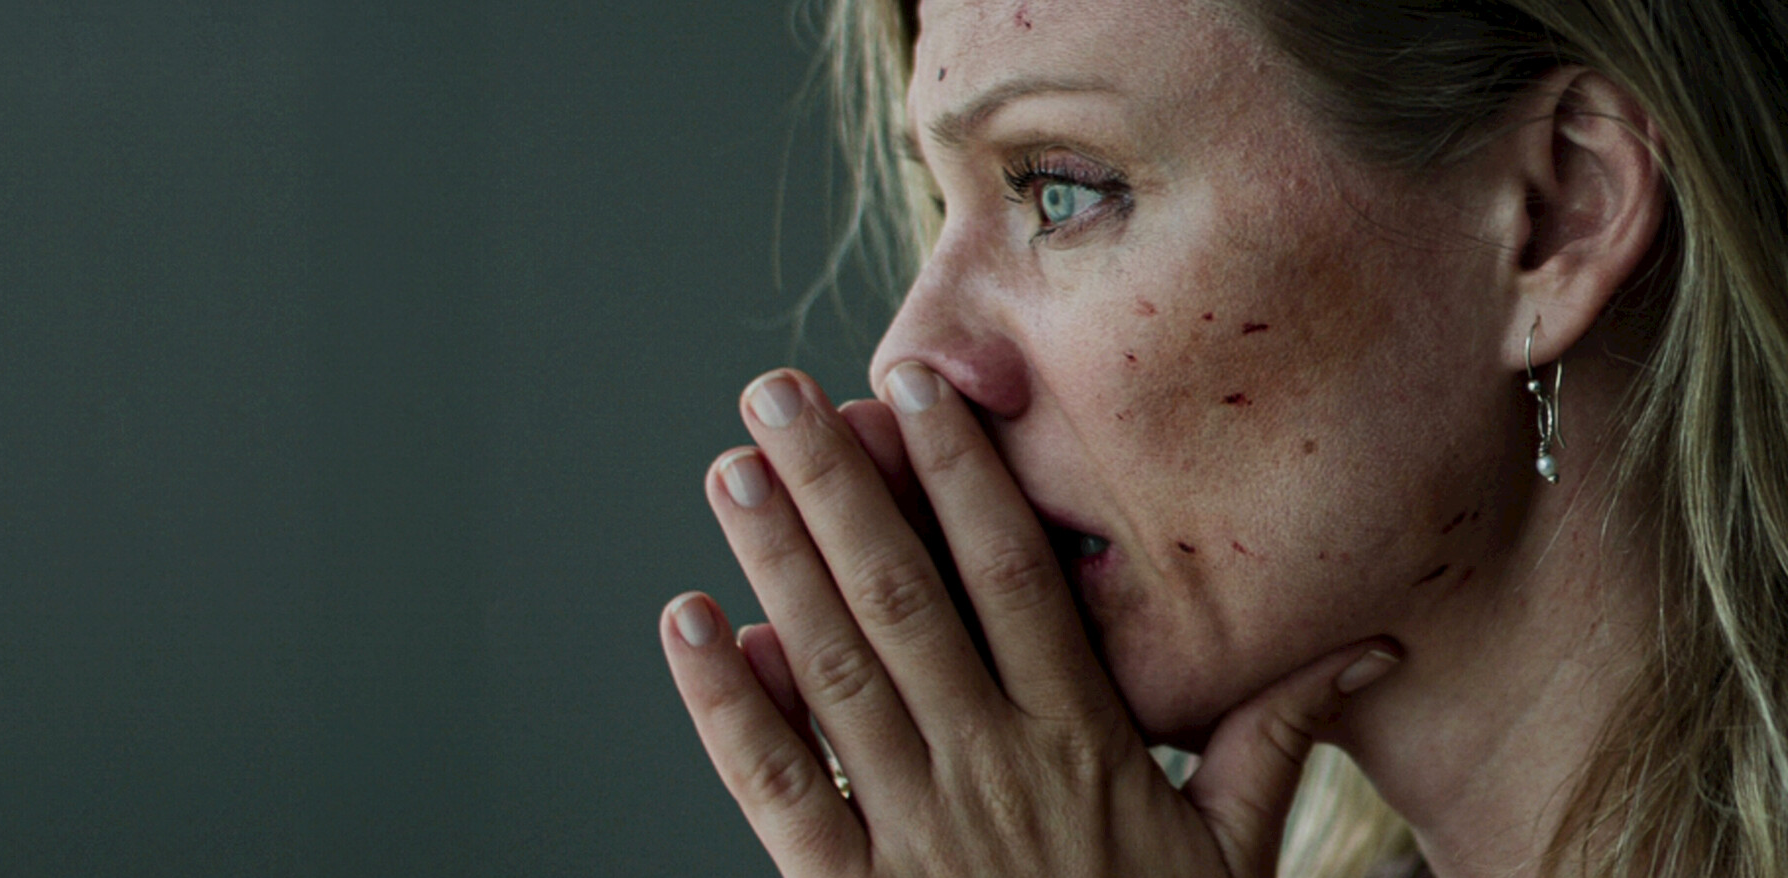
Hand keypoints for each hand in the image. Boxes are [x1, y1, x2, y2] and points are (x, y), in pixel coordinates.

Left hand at [662, 365, 1400, 876]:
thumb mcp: (1235, 853)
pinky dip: (726, 707)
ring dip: (778, 566)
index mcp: (1083, 742)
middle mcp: (992, 767)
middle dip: (840, 488)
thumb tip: (1372, 646)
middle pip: (906, 602)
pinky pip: (781, 787)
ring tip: (732, 472)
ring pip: (835, 673)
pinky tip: (687, 626)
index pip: (1014, 580)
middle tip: (782, 391)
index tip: (920, 388)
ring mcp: (914, 829)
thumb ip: (1277, 738)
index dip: (964, 476)